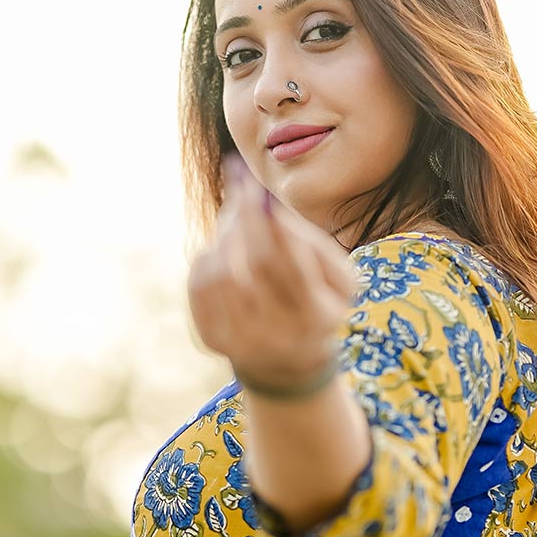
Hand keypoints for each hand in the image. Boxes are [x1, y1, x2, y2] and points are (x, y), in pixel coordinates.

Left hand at [187, 152, 356, 384]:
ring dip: (229, 235)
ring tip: (238, 220)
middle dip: (246, 216)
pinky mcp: (212, 339)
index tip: (257, 188)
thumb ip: (309, 242)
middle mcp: (278, 336)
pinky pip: (200, 284)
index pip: (288, 262)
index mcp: (316, 318)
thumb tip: (266, 206)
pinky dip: (211, 257)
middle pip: (254, 263)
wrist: (289, 359)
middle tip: (239, 178)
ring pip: (223, 270)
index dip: (271, 222)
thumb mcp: (335, 277)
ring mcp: (241, 342)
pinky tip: (226, 253)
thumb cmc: (315, 300)